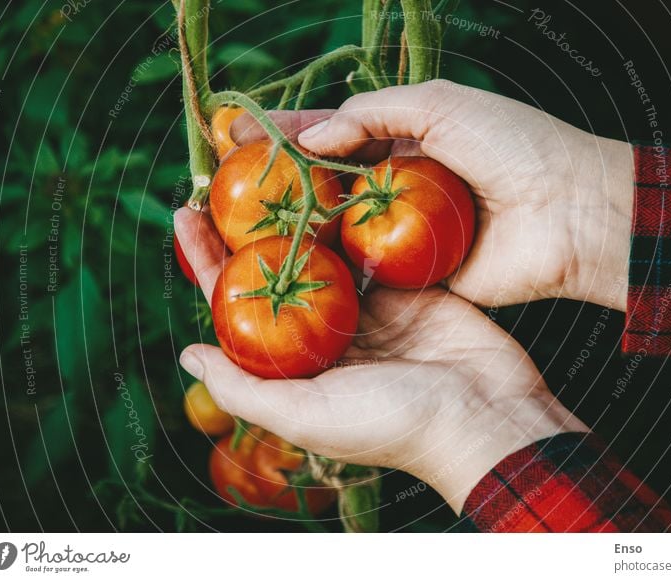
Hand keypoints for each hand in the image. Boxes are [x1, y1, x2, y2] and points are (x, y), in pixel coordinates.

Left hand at [174, 208, 586, 512]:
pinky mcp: (408, 287)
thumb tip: (186, 354)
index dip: (209, 262)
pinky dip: (352, 215)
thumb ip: (244, 388)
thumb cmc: (394, 425)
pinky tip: (330, 179)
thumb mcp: (308, 416)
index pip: (239, 305)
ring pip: (323, 251)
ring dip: (296, 211)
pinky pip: (372, 245)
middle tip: (222, 176)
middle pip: (275, 270)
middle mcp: (328, 334)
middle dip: (247, 226)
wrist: (486, 416)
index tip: (184, 215)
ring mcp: (369, 308)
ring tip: (270, 166)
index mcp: (298, 364)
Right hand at [231, 80, 633, 310]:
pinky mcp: (410, 272)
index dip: (284, 132)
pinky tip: (281, 263)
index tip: (234, 133)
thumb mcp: (443, 105)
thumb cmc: (513, 146)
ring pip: (334, 224)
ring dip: (289, 223)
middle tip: (219, 182)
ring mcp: (400, 229)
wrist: (567, 214)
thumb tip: (313, 137)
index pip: (332, 130)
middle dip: (274, 180)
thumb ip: (373, 114)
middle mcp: (396, 183)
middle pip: (324, 180)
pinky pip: (359, 265)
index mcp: (407, 136)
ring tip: (234, 223)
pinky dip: (324, 262)